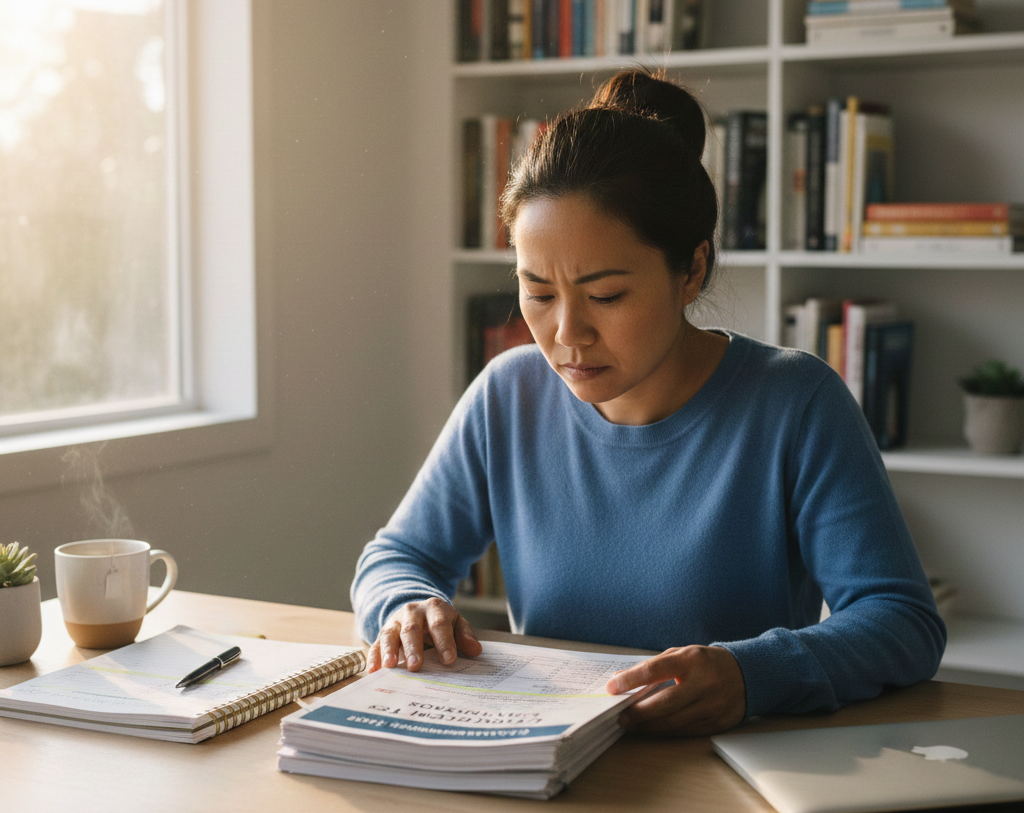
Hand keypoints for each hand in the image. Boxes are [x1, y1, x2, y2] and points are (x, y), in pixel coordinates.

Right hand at [367, 597, 481, 672]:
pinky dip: (374, 657)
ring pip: (390, 634)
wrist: (418, 611)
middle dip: (414, 648)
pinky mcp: (383, 634)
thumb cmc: (440, 622)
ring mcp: (395, 622)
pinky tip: (374, 670)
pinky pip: (375, 644)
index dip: (444, 642)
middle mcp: (412, 612)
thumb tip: (476, 651)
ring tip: (391, 666)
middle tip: (416, 667)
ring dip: (389, 650)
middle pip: (412, 629)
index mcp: (434, 608)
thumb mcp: (456, 623)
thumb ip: (465, 636)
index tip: (449, 660)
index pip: (439, 624)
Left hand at [606, 645, 745, 735]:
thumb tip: (623, 680)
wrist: (747, 674)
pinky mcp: (718, 723)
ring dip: (649, 726)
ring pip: (674, 723)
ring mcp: (712, 705)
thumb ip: (654, 665)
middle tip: (620, 716)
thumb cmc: (706, 662)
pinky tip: (653, 728)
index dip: (630, 680)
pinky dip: (666, 731)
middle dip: (638, 712)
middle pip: (664, 703)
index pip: (655, 670)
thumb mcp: (683, 654)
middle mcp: (703, 683)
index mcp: (691, 660)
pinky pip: (686, 732)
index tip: (612, 688)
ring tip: (632, 724)